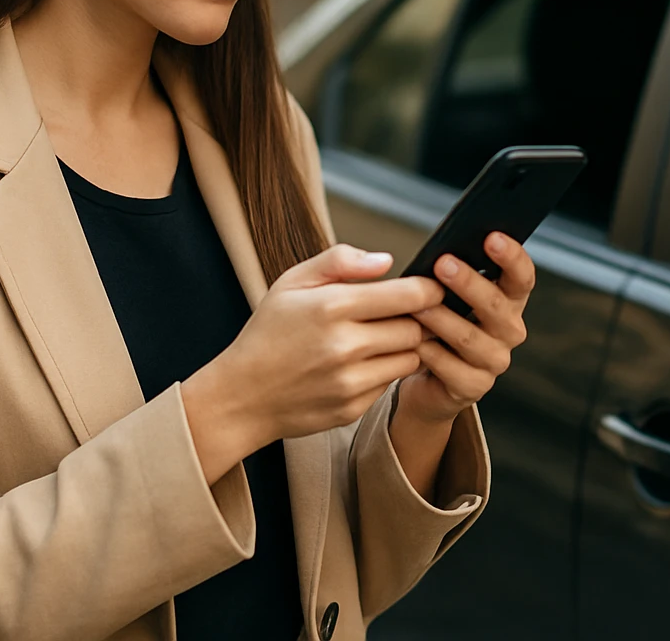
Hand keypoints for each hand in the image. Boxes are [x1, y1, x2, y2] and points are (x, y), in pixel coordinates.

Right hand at [182, 244, 443, 482]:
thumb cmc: (268, 333)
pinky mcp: (353, 408)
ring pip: (411, 358)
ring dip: (404, 346)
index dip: (428, 289)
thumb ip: (339, 261)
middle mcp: (345, 346)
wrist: (241, 396)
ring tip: (381, 337)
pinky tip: (361, 364)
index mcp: (332, 307)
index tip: (428, 288)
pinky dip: (384, 371)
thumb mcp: (291, 283)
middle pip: (416, 328)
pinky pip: (390, 384)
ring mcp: (350, 381)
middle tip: (401, 313)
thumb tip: (387, 261)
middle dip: (416, 318)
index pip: (409, 295)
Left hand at [397, 232, 534, 425]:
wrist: (430, 380)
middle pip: (496, 305)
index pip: (522, 277)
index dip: (512, 257)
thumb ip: (452, 275)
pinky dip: (429, 352)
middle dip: (468, 282)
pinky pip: (451, 367)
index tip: (492, 237)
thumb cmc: (439, 325)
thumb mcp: (449, 296)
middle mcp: (509, 331)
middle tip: (442, 263)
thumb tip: (439, 250)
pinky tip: (413, 341)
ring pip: (469, 337)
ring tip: (417, 305)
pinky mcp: (473, 387)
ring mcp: (494, 361)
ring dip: (442, 319)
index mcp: (509, 302)